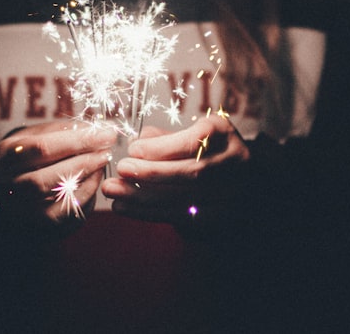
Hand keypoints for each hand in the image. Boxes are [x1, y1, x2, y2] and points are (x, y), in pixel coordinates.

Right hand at [0, 120, 116, 228]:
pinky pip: (67, 209)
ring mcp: (22, 207)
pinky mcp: (40, 222)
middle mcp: (7, 185)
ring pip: (56, 195)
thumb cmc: (32, 153)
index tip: (105, 133)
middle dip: (83, 161)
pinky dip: (86, 191)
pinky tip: (96, 176)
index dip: (76, 141)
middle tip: (107, 149)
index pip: (41, 148)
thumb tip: (98, 129)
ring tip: (102, 159)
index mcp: (3, 157)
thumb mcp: (38, 134)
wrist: (16, 185)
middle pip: (47, 176)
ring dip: (86, 175)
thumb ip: (63, 131)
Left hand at [101, 111, 250, 224]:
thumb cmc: (202, 148)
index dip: (163, 148)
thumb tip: (136, 143)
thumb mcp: (187, 132)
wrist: (236, 177)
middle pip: (192, 172)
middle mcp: (233, 163)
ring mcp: (229, 193)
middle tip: (121, 169)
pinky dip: (146, 212)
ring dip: (142, 196)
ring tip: (113, 190)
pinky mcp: (216, 217)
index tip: (134, 149)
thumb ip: (163, 137)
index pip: (195, 142)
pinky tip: (122, 205)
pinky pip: (178, 217)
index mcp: (223, 133)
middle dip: (152, 173)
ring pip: (183, 198)